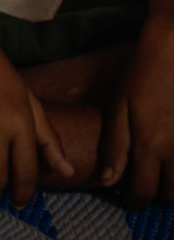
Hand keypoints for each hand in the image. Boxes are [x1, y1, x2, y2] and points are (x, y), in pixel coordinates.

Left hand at [100, 14, 173, 203]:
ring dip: (173, 187)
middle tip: (145, 186)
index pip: (142, 191)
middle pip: (169, 195)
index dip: (134, 201)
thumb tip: (108, 181)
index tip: (129, 200)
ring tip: (160, 173)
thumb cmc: (143, 74)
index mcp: (150, 146)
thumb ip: (115, 145)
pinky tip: (172, 158)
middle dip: (156, 196)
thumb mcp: (119, 105)